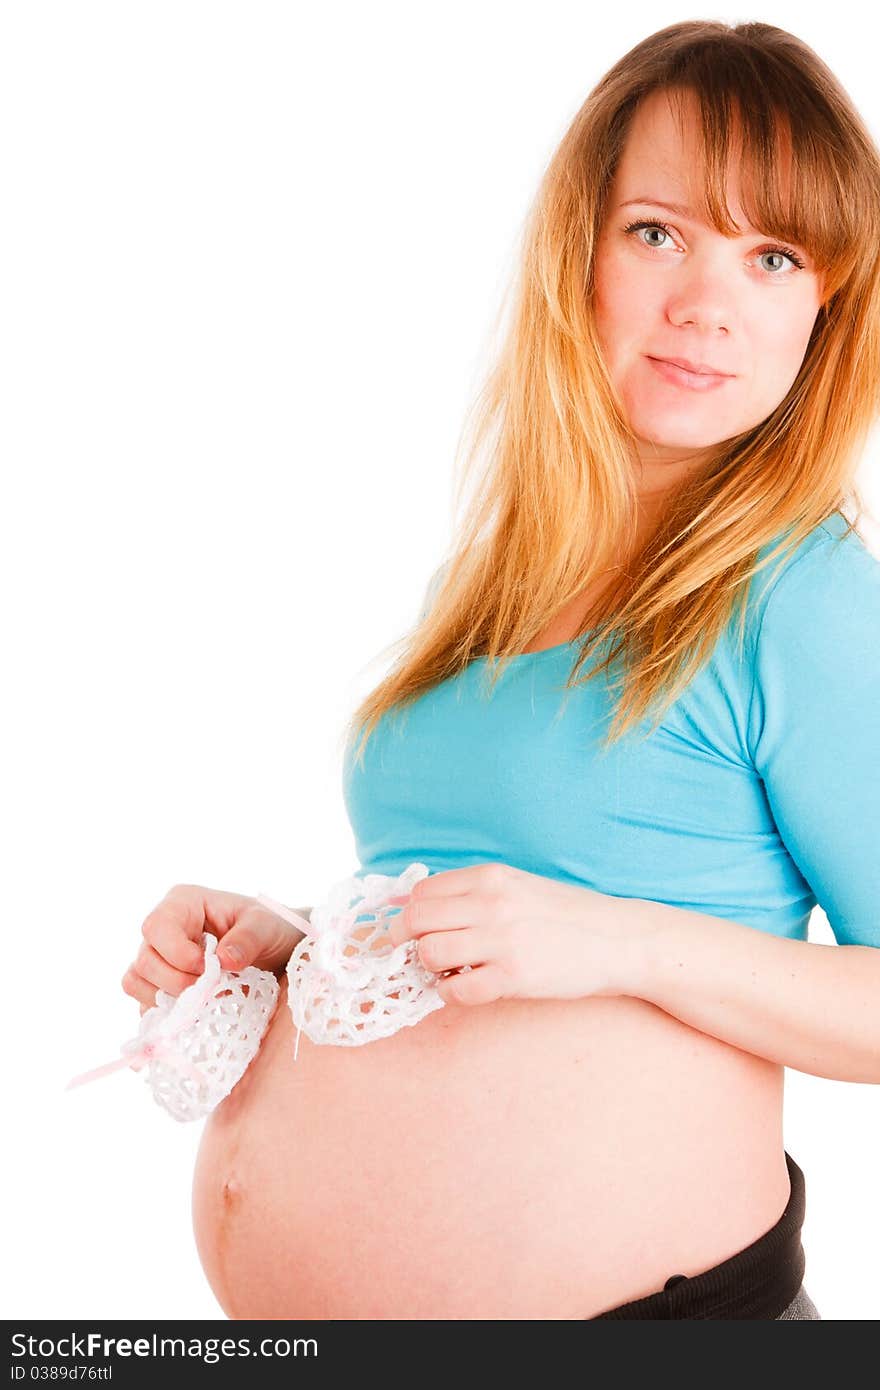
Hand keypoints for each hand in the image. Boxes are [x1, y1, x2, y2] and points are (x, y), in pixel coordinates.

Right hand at [121, 883, 305, 1014]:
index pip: (157, 927)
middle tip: (211, 989)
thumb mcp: (266, 926)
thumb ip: (247, 939)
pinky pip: (144, 1002)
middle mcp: (163, 929)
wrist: (275, 951)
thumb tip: (223, 960)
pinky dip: (165, 1013)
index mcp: (183, 903)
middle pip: (145, 959)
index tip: (209, 968)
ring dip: (168, 998)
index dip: (178, 954)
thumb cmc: (268, 928)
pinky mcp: (159, 984)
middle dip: (176, 981)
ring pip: (137, 981)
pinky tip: (195, 1011)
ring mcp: (158, 957)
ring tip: (204, 999)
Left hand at [386, 862, 635, 1005]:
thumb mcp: (518, 887)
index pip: (422, 892)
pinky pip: (456, 989)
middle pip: (415, 920)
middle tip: (418, 956)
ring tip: (448, 971)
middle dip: (406, 942)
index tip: (412, 932)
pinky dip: (450, 993)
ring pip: (429, 953)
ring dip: (429, 968)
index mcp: (490, 877)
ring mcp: (501, 940)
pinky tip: (466, 988)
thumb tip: (419, 908)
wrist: (617, 939)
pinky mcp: (514, 976)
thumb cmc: (565, 915)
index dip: (409, 914)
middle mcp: (491, 903)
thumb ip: (475, 893)